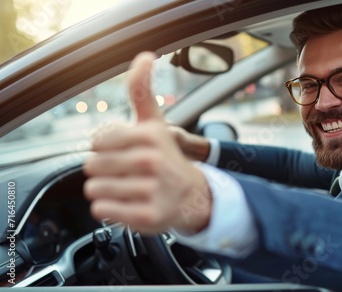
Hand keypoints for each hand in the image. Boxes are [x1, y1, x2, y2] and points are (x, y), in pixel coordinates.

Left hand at [83, 52, 211, 233]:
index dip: (105, 148)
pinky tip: (129, 204)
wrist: (193, 196)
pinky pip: (103, 210)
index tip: (123, 151)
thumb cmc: (166, 157)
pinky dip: (110, 209)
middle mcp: (152, 161)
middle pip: (91, 166)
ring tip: (129, 188)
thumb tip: (145, 55)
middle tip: (127, 173)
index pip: (96, 141)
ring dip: (106, 190)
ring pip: (94, 189)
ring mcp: (152, 190)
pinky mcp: (148, 216)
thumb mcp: (155, 123)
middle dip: (104, 170)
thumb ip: (142, 91)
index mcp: (150, 135)